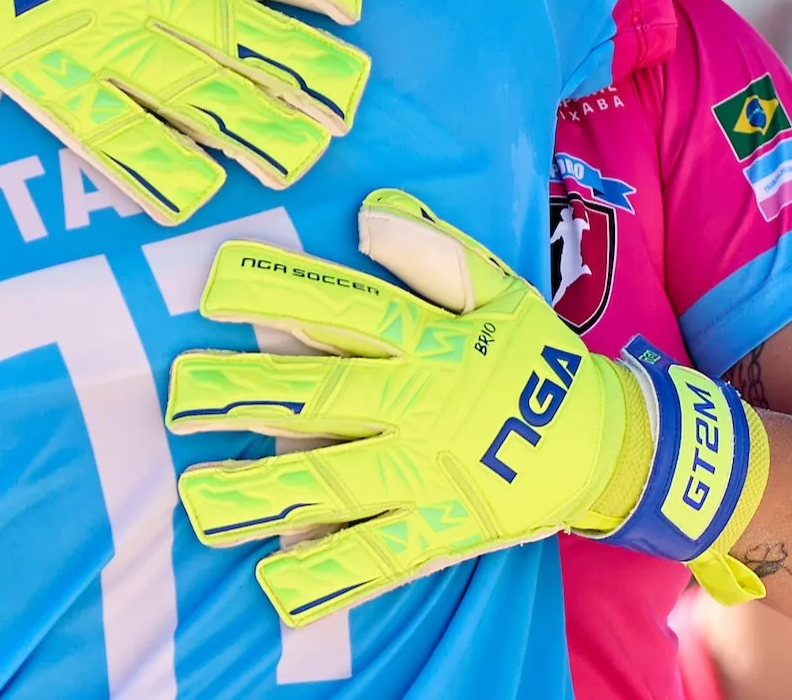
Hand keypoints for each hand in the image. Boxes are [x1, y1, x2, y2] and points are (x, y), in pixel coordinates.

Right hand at [0, 0, 370, 224]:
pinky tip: (195, 196)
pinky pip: (106, 137)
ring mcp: (87, 42)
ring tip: (298, 158)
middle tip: (351, 100)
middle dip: (297, 69)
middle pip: (230, 33)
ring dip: (246, 126)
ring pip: (183, 92)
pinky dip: (151, 170)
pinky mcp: (45, 87)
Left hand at [165, 189, 768, 626]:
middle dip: (249, 395)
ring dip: (266, 492)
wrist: (612, 445)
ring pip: (338, 484)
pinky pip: (379, 558)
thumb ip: (436, 254)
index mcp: (433, 340)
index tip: (214, 288)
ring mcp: (431, 474)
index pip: (350, 308)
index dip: (282, 292)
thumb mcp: (503, 289)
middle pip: (327, 397)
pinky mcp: (445, 532)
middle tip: (179, 396)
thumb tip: (370, 213)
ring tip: (200, 498)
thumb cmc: (534, 357)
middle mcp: (423, 406)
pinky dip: (330, 572)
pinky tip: (274, 578)